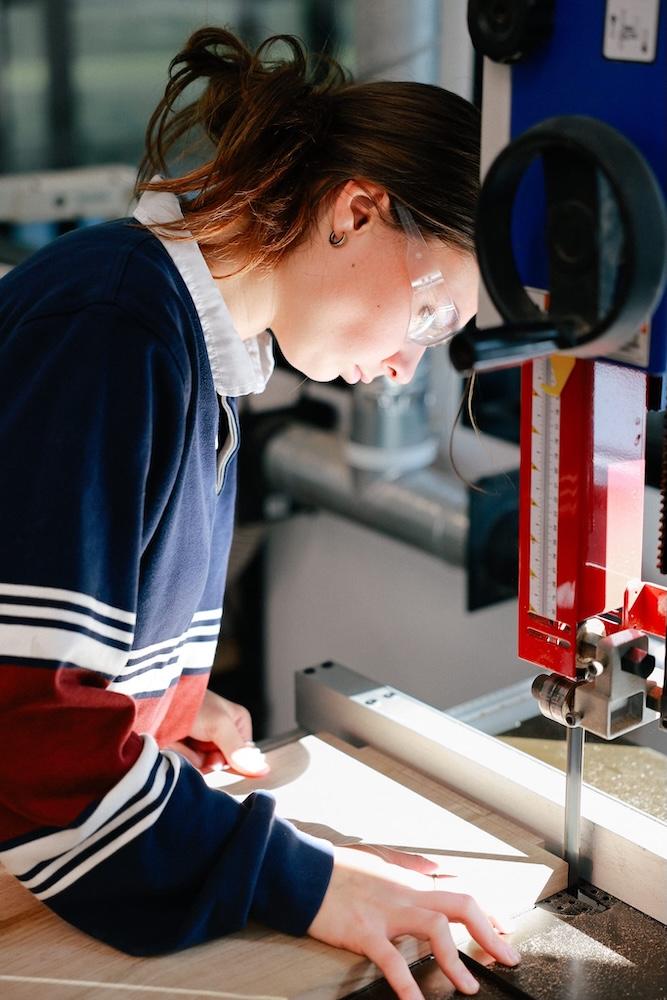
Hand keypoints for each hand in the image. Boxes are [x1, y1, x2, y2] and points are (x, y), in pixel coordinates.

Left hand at [167, 690, 268, 776]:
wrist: (157, 702)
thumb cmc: (191, 705)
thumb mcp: (219, 725)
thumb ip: (238, 750)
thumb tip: (264, 770)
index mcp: (239, 723)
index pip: (243, 757)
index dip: (229, 761)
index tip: (215, 752)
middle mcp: (223, 734)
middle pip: (222, 764)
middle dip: (206, 760)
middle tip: (195, 742)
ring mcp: (204, 742)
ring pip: (204, 767)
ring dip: (190, 758)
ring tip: (180, 740)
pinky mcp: (186, 749)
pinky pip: (188, 765)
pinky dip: (179, 757)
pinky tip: (173, 744)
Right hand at [308, 845, 519, 998]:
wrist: (306, 872)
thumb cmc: (341, 868)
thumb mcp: (381, 857)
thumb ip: (411, 863)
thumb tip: (436, 866)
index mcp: (411, 879)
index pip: (460, 891)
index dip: (488, 911)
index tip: (506, 930)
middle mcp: (406, 893)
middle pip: (460, 905)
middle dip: (489, 932)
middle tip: (508, 957)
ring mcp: (387, 911)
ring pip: (435, 927)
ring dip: (457, 959)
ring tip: (470, 986)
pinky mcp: (365, 931)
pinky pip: (391, 959)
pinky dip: (407, 984)